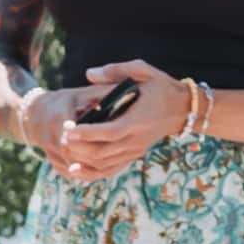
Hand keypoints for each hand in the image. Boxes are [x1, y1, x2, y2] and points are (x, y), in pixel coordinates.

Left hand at [45, 62, 172, 180]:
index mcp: (138, 119)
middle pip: (105, 152)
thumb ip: (116, 71)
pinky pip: (112, 169)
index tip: (69, 129)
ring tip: (63, 152)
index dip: (88, 133)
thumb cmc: (160, 87)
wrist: (182, 109)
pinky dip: (93, 172)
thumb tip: (90, 74)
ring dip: (83, 162)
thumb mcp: (143, 71)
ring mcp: (136, 150)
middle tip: (62, 138)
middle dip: (80, 148)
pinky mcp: (134, 155)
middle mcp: (136, 139)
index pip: (111, 131)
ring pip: (106, 164)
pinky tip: (75, 170)